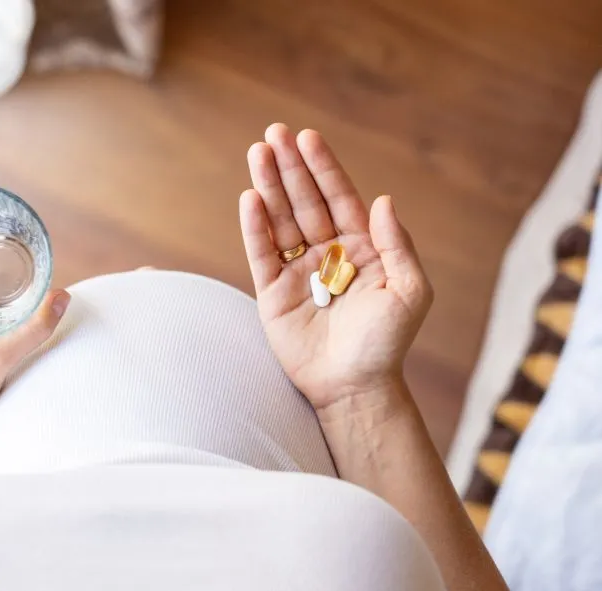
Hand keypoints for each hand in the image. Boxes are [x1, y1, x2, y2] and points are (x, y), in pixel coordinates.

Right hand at [239, 125, 431, 410]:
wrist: (355, 387)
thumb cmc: (387, 343)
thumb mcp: (410, 292)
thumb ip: (398, 244)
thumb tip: (383, 200)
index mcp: (361, 248)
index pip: (338, 198)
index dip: (323, 168)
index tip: (307, 138)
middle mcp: (327, 253)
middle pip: (304, 201)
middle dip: (289, 167)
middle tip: (272, 134)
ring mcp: (297, 271)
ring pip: (280, 220)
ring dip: (268, 187)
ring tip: (256, 153)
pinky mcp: (273, 293)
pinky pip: (262, 253)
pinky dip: (255, 226)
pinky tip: (250, 198)